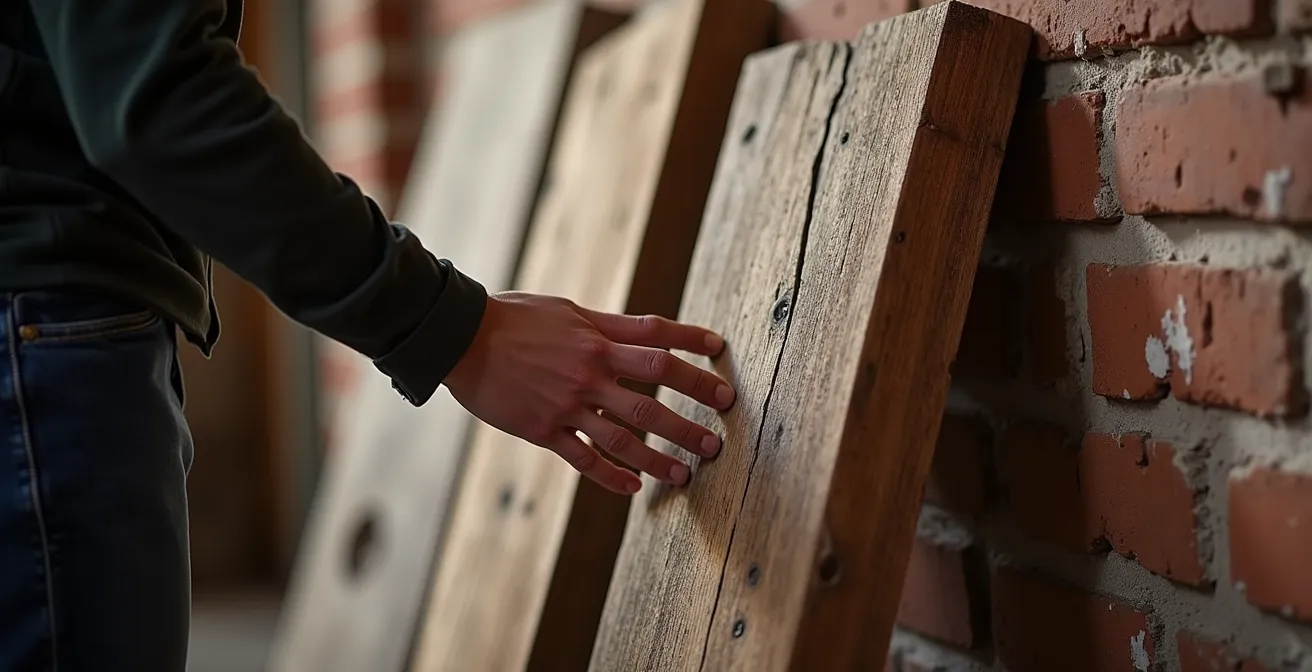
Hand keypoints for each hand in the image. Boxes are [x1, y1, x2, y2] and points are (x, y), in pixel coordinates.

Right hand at [443, 291, 733, 494]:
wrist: (460, 340)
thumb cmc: (515, 319)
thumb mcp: (567, 311)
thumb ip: (608, 326)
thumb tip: (649, 333)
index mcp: (596, 338)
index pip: (657, 338)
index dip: (692, 342)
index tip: (721, 351)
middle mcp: (588, 371)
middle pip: (653, 395)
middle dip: (691, 415)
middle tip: (718, 434)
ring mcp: (567, 404)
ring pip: (625, 437)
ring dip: (661, 459)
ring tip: (688, 474)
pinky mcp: (543, 430)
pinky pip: (584, 459)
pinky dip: (612, 476)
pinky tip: (635, 488)